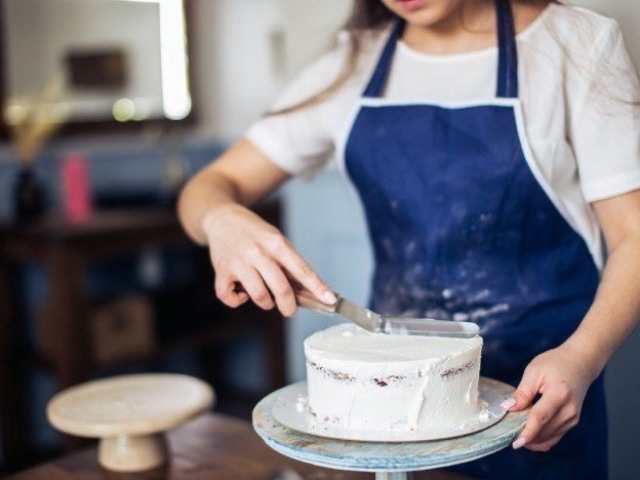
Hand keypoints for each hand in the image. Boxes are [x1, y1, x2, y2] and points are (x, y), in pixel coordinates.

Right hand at [201, 203, 336, 315]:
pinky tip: (241, 293)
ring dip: (266, 304)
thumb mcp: (276, 240)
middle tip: (290, 310)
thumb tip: (306, 292)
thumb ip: (288, 263)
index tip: (330, 300)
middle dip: (289, 306)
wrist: (221, 218)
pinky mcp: (221, 270)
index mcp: (277, 243)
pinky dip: (237, 301)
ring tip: (266, 298)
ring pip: (259, 296)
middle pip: (281, 288)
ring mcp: (238, 262)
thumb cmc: (254, 233)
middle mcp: (258, 252)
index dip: (318, 287)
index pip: (302, 270)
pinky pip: (229, 297)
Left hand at [500, 343, 600, 451]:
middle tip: (508, 433)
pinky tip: (529, 435)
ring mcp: (573, 418)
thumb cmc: (555, 363)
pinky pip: (555, 437)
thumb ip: (522, 392)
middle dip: (526, 436)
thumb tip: (507, 408)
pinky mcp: (572, 422)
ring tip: (517, 432)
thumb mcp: (534, 371)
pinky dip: (541, 439)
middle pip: (544, 431)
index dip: (527, 432)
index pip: (540, 418)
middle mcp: (569, 410)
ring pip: (549, 438)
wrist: (580, 363)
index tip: (515, 443)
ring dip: (533, 439)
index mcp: (559, 394)